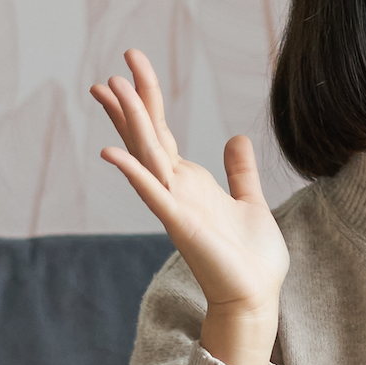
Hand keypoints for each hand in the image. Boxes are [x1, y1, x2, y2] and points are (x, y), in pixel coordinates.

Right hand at [91, 48, 287, 364]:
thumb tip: (236, 137)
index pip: (161, 133)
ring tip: (109, 88)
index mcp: (190, 182)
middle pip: (147, 136)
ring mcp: (175, 205)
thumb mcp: (250, 201)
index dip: (147, 101)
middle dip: (131, 102)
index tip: (129, 69)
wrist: (256, 296)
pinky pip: (152, 193)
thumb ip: (240, 171)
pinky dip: (132, 172)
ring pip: (146, 154)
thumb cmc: (252, 258)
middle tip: (112, 68)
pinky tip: (111, 152)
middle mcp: (176, 189)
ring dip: (128, 121)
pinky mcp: (180, 224)